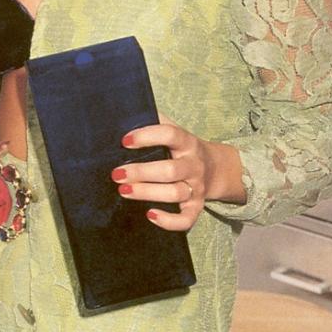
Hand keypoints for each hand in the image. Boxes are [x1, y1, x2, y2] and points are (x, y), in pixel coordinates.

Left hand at [110, 116, 244, 229]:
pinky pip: (187, 219)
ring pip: (175, 193)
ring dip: (148, 192)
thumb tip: (126, 110)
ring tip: (123, 191)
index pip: (170, 135)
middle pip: (170, 170)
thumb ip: (154, 120)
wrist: (214, 168)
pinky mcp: (196, 207)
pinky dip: (170, 221)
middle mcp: (194, 165)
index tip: (124, 140)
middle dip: (141, 172)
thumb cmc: (181, 148)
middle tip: (116, 173)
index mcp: (187, 142)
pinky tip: (150, 215)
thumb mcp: (174, 130)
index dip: (148, 136)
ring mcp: (196, 187)